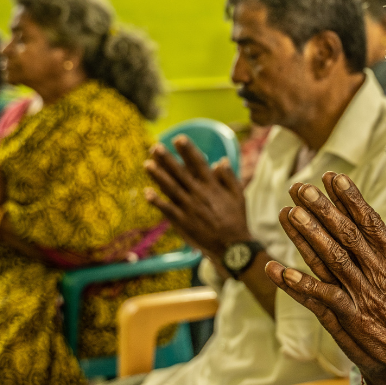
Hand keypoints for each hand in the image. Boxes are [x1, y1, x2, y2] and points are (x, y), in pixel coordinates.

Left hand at [143, 135, 250, 256]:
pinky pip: (167, 209)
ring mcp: (189, 208)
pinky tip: (147, 192)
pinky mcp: (182, 222)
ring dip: (158, 175)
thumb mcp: (239, 195)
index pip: (198, 163)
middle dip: (167, 159)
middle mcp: (198, 194)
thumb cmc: (236, 220)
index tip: (178, 138)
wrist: (231, 246)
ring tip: (147, 164)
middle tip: (155, 146)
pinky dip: (157, 201)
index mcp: (212, 186)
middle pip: (180, 173)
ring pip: (170, 188)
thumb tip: (220, 161)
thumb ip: (229, 177)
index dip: (188, 150)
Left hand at [265, 171, 385, 384]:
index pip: (369, 221)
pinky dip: (301, 284)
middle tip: (302, 188)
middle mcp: (377, 271)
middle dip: (323, 208)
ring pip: (331, 258)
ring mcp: (363, 294)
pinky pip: (323, 296)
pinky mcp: (353, 317)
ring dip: (309, 235)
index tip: (334, 178)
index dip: (350, 198)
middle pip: (345, 233)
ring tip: (290, 213)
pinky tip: (279, 270)